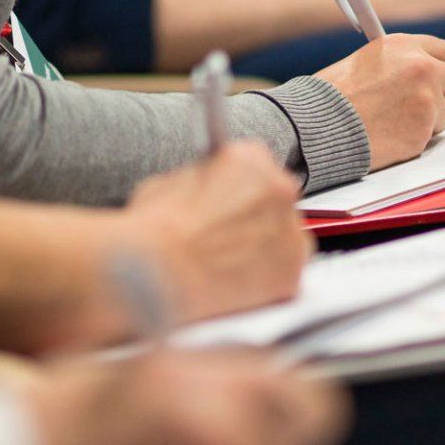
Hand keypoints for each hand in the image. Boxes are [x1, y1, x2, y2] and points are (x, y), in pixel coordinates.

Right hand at [121, 142, 313, 324]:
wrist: (155, 270)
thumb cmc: (154, 229)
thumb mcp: (170, 183)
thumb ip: (201, 183)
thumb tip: (204, 192)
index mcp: (250, 158)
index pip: (257, 168)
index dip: (240, 190)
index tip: (231, 202)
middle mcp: (279, 189)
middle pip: (276, 203)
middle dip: (255, 219)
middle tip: (227, 238)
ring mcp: (290, 232)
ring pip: (285, 241)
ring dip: (264, 250)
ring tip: (228, 266)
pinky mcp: (290, 274)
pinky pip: (285, 276)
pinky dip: (266, 283)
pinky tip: (237, 286)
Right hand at [316, 34, 444, 168]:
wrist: (317, 127)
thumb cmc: (329, 99)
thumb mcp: (364, 64)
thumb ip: (397, 66)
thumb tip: (418, 78)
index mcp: (404, 46)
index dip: (443, 70)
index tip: (439, 81)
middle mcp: (421, 67)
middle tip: (429, 109)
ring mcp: (427, 99)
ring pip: (443, 116)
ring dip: (424, 123)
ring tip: (390, 125)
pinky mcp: (424, 129)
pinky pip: (428, 139)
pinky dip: (411, 142)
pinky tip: (386, 137)